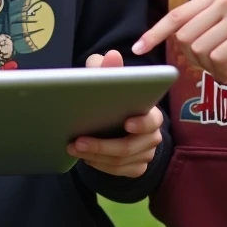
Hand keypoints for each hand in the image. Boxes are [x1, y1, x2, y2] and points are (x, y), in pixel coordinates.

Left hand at [67, 50, 162, 177]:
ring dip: (95, 156)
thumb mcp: (106, 79)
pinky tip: (85, 158)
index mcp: (150, 112)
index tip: (126, 123)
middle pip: (131, 147)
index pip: (152, 119)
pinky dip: (100, 166)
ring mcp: (145, 153)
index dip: (142, 123)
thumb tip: (112, 55)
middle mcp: (152, 135)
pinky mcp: (136, 167)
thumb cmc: (111, 97)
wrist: (114, 121)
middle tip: (79, 141)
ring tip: (73, 147)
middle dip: (103, 145)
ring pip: (121, 161)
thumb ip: (107, 68)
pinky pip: (118, 172)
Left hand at [133, 0, 226, 83]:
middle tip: (214, 70)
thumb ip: (212, 22)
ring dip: (209, 70)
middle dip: (192, 60)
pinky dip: (222, 74)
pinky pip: (218, 58)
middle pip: (185, 37)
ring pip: (199, 50)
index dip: (154, 32)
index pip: (177, 14)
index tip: (138, 48)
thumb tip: (184, 42)